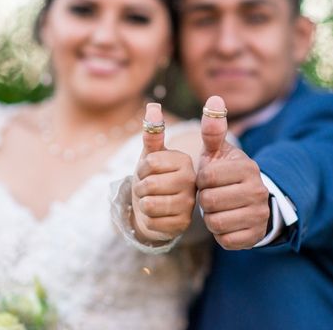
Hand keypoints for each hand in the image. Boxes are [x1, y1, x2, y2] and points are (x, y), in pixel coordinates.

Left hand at [131, 102, 196, 242]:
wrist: (157, 208)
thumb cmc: (155, 177)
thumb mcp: (152, 155)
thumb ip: (153, 132)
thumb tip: (153, 106)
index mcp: (185, 162)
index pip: (150, 162)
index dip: (141, 168)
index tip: (148, 171)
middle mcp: (192, 183)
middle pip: (149, 185)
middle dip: (140, 187)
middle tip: (147, 188)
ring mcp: (190, 206)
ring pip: (149, 205)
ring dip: (143, 204)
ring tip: (151, 201)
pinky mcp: (183, 225)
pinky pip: (152, 222)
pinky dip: (148, 221)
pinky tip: (157, 217)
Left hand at [197, 96, 269, 249]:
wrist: (256, 202)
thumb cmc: (229, 174)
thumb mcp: (220, 152)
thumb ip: (213, 129)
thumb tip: (213, 97)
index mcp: (247, 168)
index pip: (206, 177)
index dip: (201, 180)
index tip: (208, 179)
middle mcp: (257, 191)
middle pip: (209, 201)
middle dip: (205, 200)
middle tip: (212, 196)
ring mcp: (259, 215)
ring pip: (215, 222)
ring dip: (211, 217)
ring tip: (218, 209)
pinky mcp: (255, 237)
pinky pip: (225, 240)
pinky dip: (221, 233)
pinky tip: (226, 222)